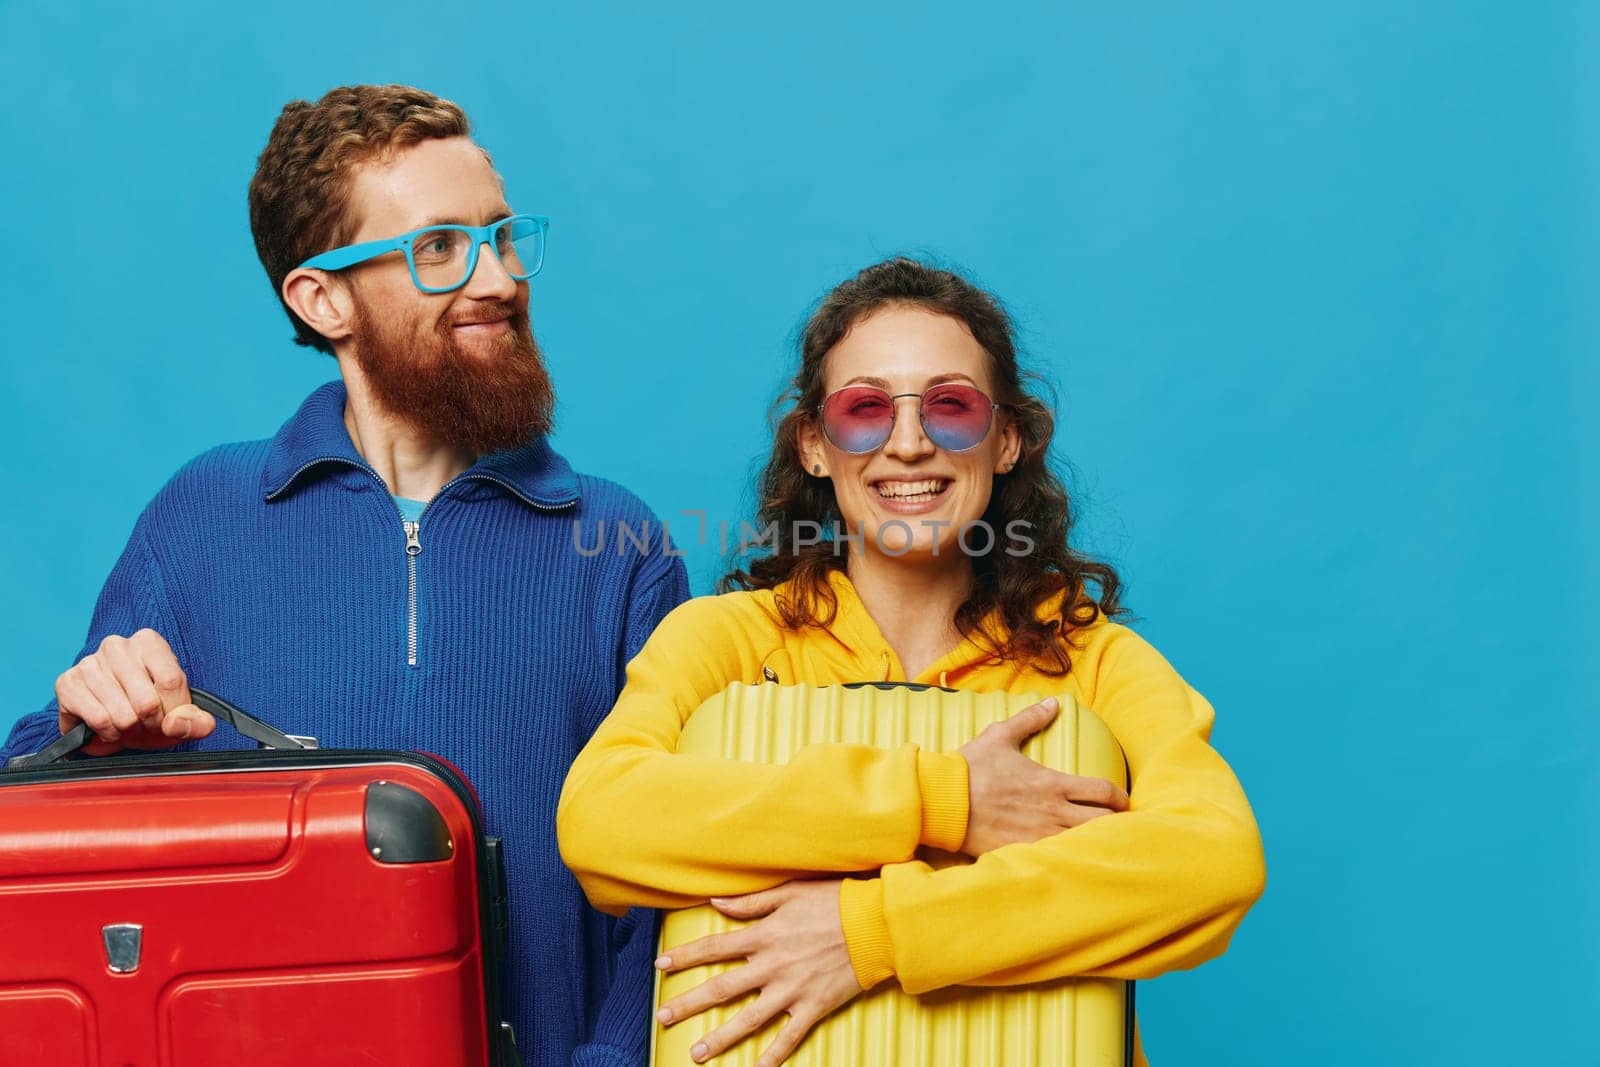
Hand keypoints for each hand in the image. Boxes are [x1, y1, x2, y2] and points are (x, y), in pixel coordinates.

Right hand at [53, 629, 214, 754]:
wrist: (108, 722)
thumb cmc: (146, 710)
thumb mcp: (178, 715)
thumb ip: (196, 721)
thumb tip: (187, 724)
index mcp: (149, 642)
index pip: (171, 682)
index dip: (173, 712)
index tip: (168, 720)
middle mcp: (117, 646)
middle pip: (147, 701)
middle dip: (150, 724)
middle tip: (145, 724)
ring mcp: (89, 663)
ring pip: (123, 715)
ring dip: (128, 730)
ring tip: (127, 724)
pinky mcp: (67, 683)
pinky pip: (99, 720)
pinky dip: (108, 733)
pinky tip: (108, 726)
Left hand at [655, 880, 861, 1065]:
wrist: (876, 925)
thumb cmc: (834, 903)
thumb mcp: (790, 892)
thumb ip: (751, 902)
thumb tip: (716, 902)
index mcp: (764, 935)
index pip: (714, 948)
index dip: (684, 956)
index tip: (660, 965)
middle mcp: (772, 966)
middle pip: (722, 988)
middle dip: (688, 1003)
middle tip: (662, 1016)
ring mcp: (792, 990)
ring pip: (748, 1019)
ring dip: (719, 1037)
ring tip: (696, 1053)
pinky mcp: (813, 1007)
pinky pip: (788, 1037)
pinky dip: (771, 1056)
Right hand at [957, 697, 1128, 855]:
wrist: (944, 800)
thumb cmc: (972, 767)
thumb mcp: (1000, 736)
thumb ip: (1030, 719)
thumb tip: (1053, 703)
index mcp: (1053, 783)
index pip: (1103, 791)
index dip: (1120, 797)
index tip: (1122, 801)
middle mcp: (1053, 811)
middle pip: (1103, 822)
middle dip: (1116, 823)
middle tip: (1117, 824)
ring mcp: (1040, 835)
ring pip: (1085, 843)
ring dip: (1095, 842)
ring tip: (1099, 843)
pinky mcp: (1024, 851)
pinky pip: (1058, 859)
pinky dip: (1069, 858)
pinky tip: (1070, 858)